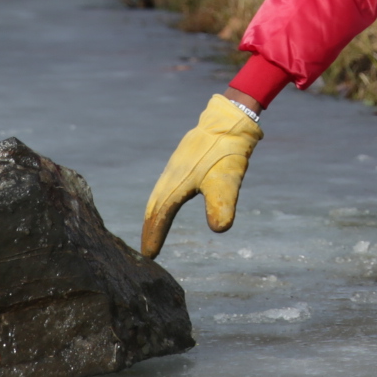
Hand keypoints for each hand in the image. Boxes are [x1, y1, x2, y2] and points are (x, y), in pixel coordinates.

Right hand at [140, 92, 263, 256]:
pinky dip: (162, 202)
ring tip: (153, 231)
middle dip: (150, 228)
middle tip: (147, 251)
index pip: (161, 215)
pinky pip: (165, 187)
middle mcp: (170, 176)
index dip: (154, 235)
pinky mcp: (182, 163)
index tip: (149, 255)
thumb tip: (220, 229)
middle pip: (154, 207)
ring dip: (155, 215)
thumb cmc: (227, 151)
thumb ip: (222, 203)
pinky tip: (169, 204)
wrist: (229, 120)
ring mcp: (175, 168)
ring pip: (159, 196)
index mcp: (176, 183)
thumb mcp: (228, 180)